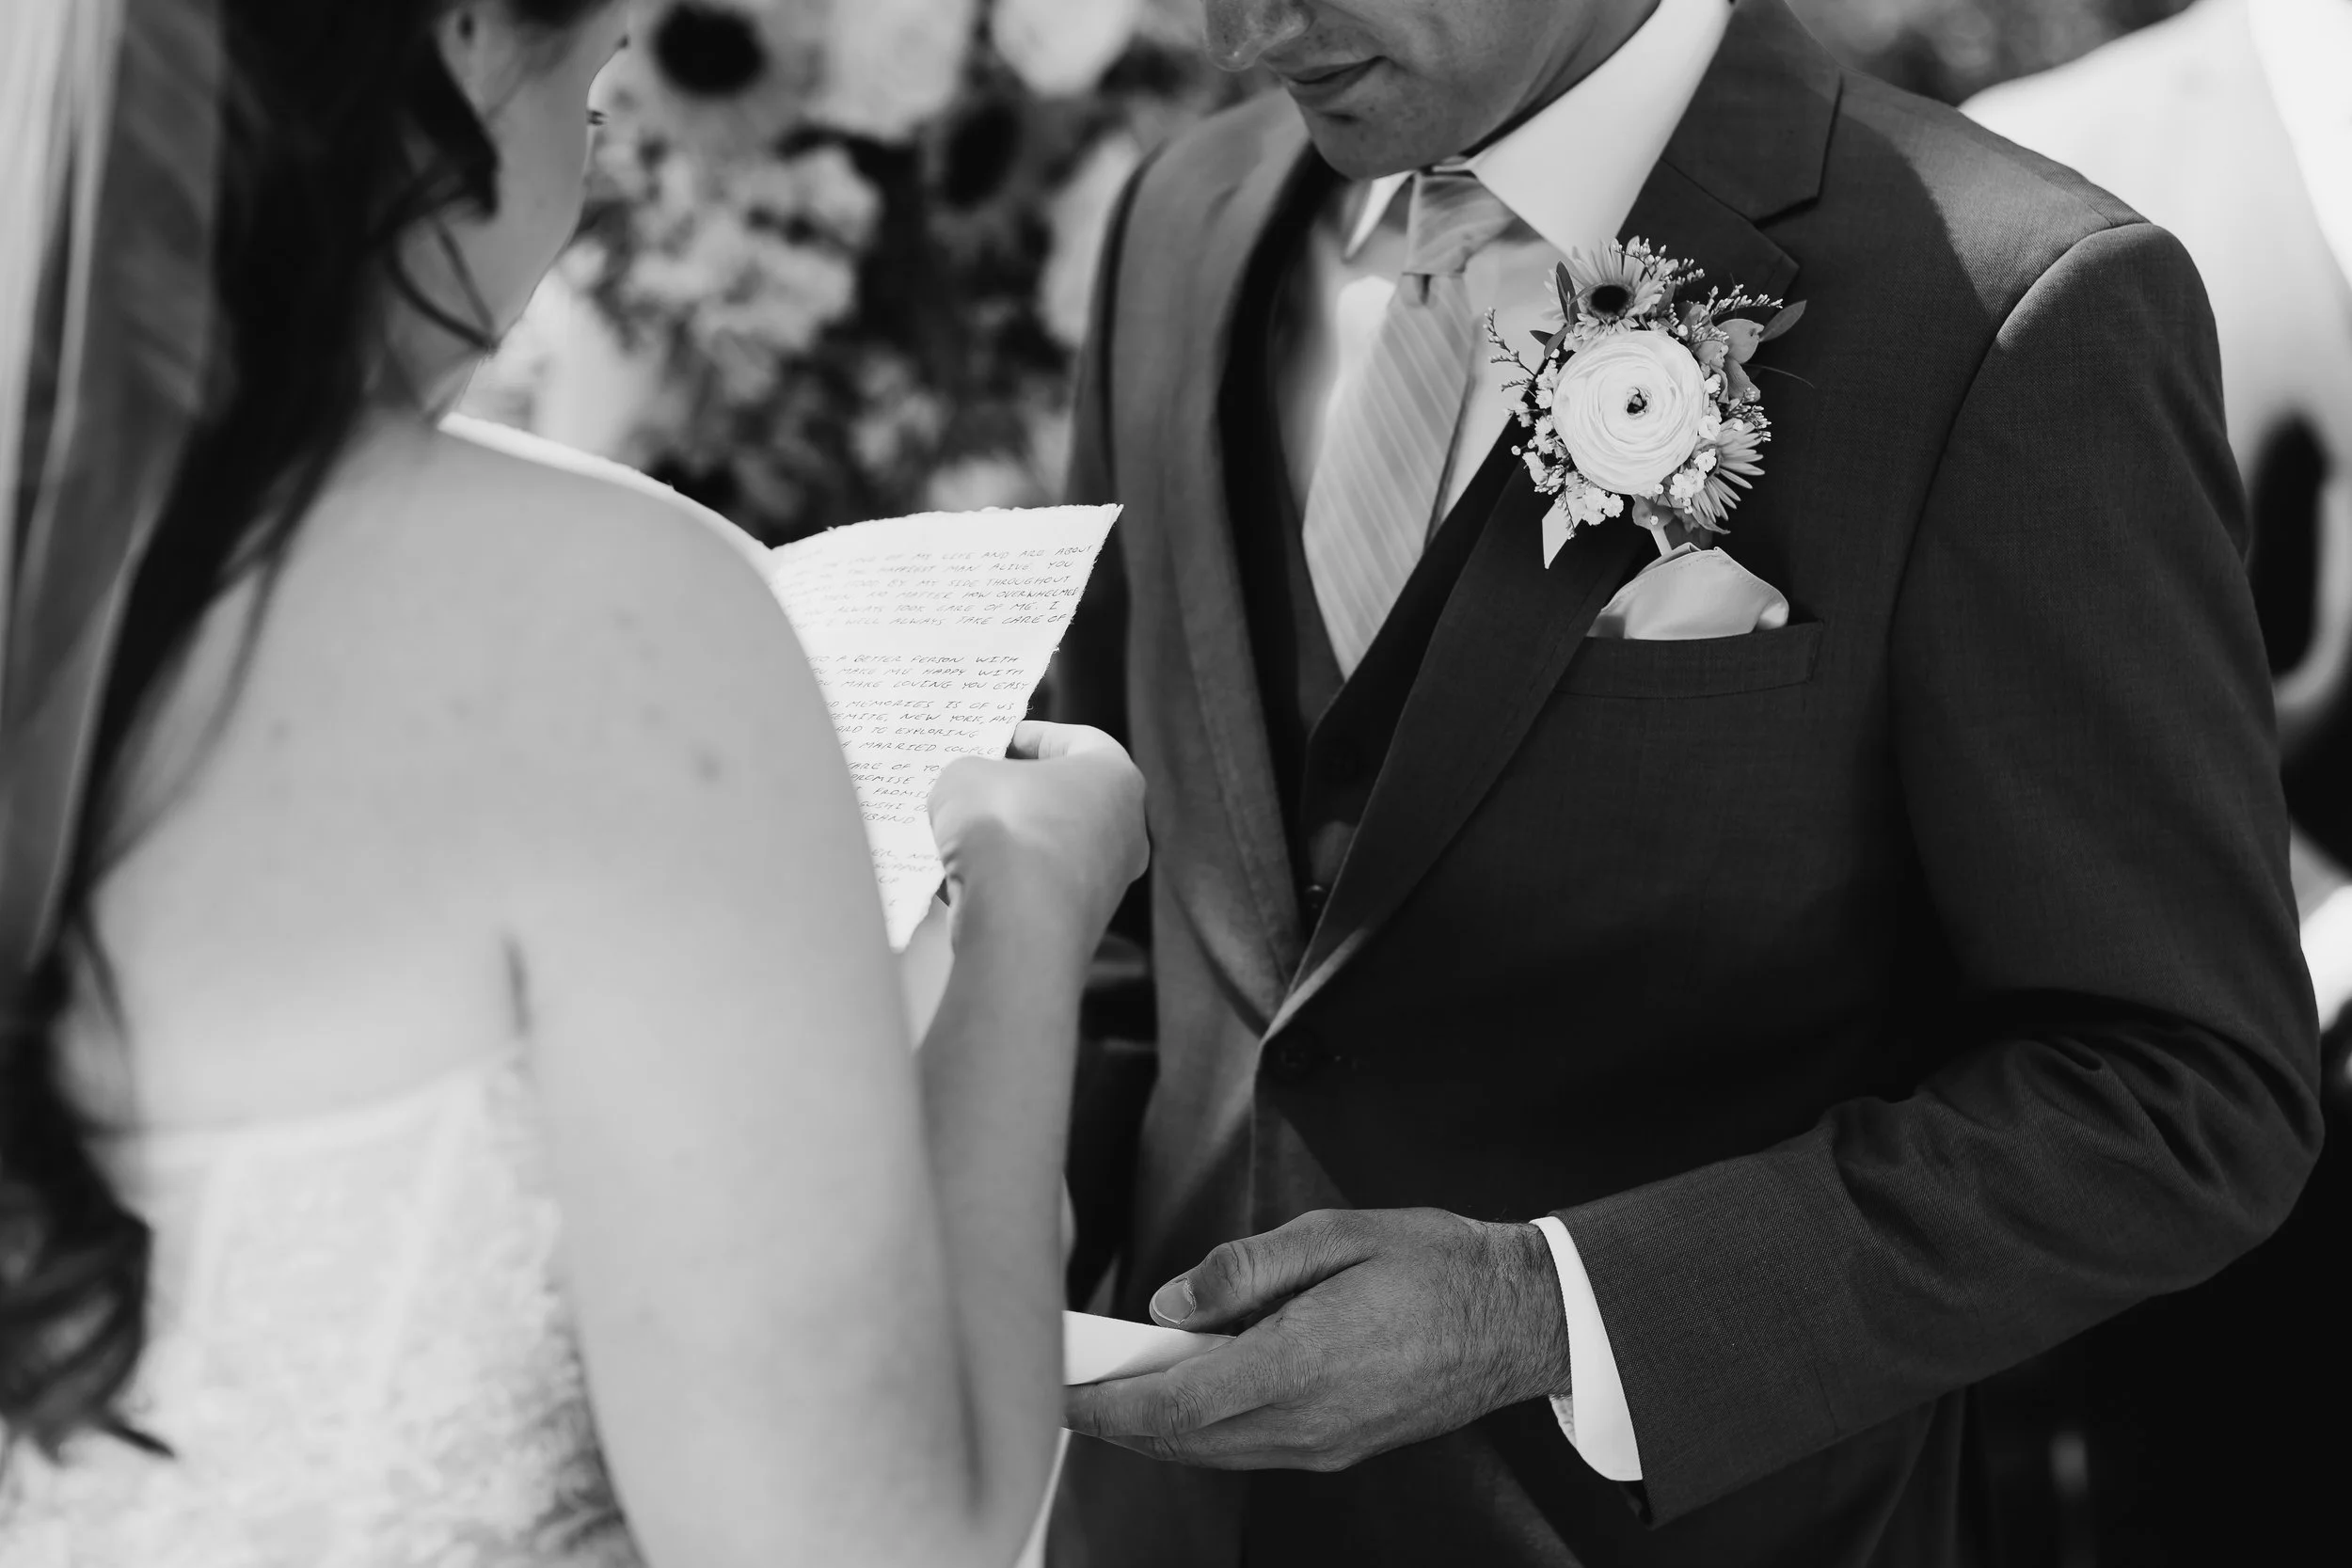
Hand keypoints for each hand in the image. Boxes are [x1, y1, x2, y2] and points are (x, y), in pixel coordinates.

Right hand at [929, 721, 1147, 939]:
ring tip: (957, 833)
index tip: (1000, 738)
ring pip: (1048, 846)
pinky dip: (1003, 882)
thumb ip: (969, 773)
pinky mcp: (1079, 921)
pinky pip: (1035, 889)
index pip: (1078, 739)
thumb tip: (967, 792)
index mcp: (1116, 777)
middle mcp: (1125, 829)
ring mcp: (1107, 881)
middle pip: (1064, 797)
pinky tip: (961, 878)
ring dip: (1006, 839)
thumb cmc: (1004, 830)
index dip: (1034, 734)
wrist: (1014, 922)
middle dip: (1017, 791)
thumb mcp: (965, 776)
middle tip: (976, 785)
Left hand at [1064, 1208, 1571, 1470]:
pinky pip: (1248, 1449)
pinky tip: (1186, 1391)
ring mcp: (1323, 1445)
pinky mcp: (1338, 1448)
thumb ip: (1244, 1268)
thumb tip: (1172, 1301)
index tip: (1059, 1393)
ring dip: (1154, 1429)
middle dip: (1116, 1420)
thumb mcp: (1333, 1235)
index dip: (1106, 1407)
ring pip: (1212, 1452)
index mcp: (1300, 1363)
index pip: (1175, 1406)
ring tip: (1115, 1385)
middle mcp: (1307, 1421)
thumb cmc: (1433, 1265)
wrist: (1517, 1318)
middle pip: (1182, 1441)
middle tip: (1068, 1385)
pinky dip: (1200, 1429)